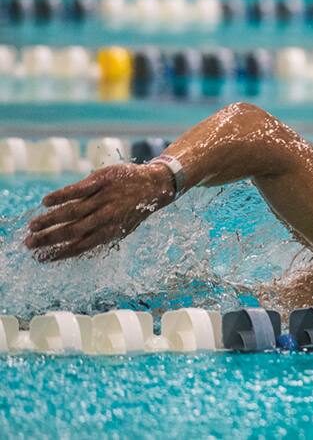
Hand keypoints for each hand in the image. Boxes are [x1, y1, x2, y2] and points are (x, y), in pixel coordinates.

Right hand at [25, 163, 174, 261]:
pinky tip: (46, 202)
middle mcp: (106, 217)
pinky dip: (61, 196)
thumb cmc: (135, 207)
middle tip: (29, 244)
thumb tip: (78, 248)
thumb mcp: (123, 227)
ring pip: (72, 212)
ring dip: (50, 220)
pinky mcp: (101, 181)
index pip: (81, 246)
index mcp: (111, 231)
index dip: (60, 253)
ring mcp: (103, 198)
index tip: (41, 258)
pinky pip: (78, 190)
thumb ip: (102, 235)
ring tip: (32, 226)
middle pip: (72, 231)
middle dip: (49, 239)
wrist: (155, 184)